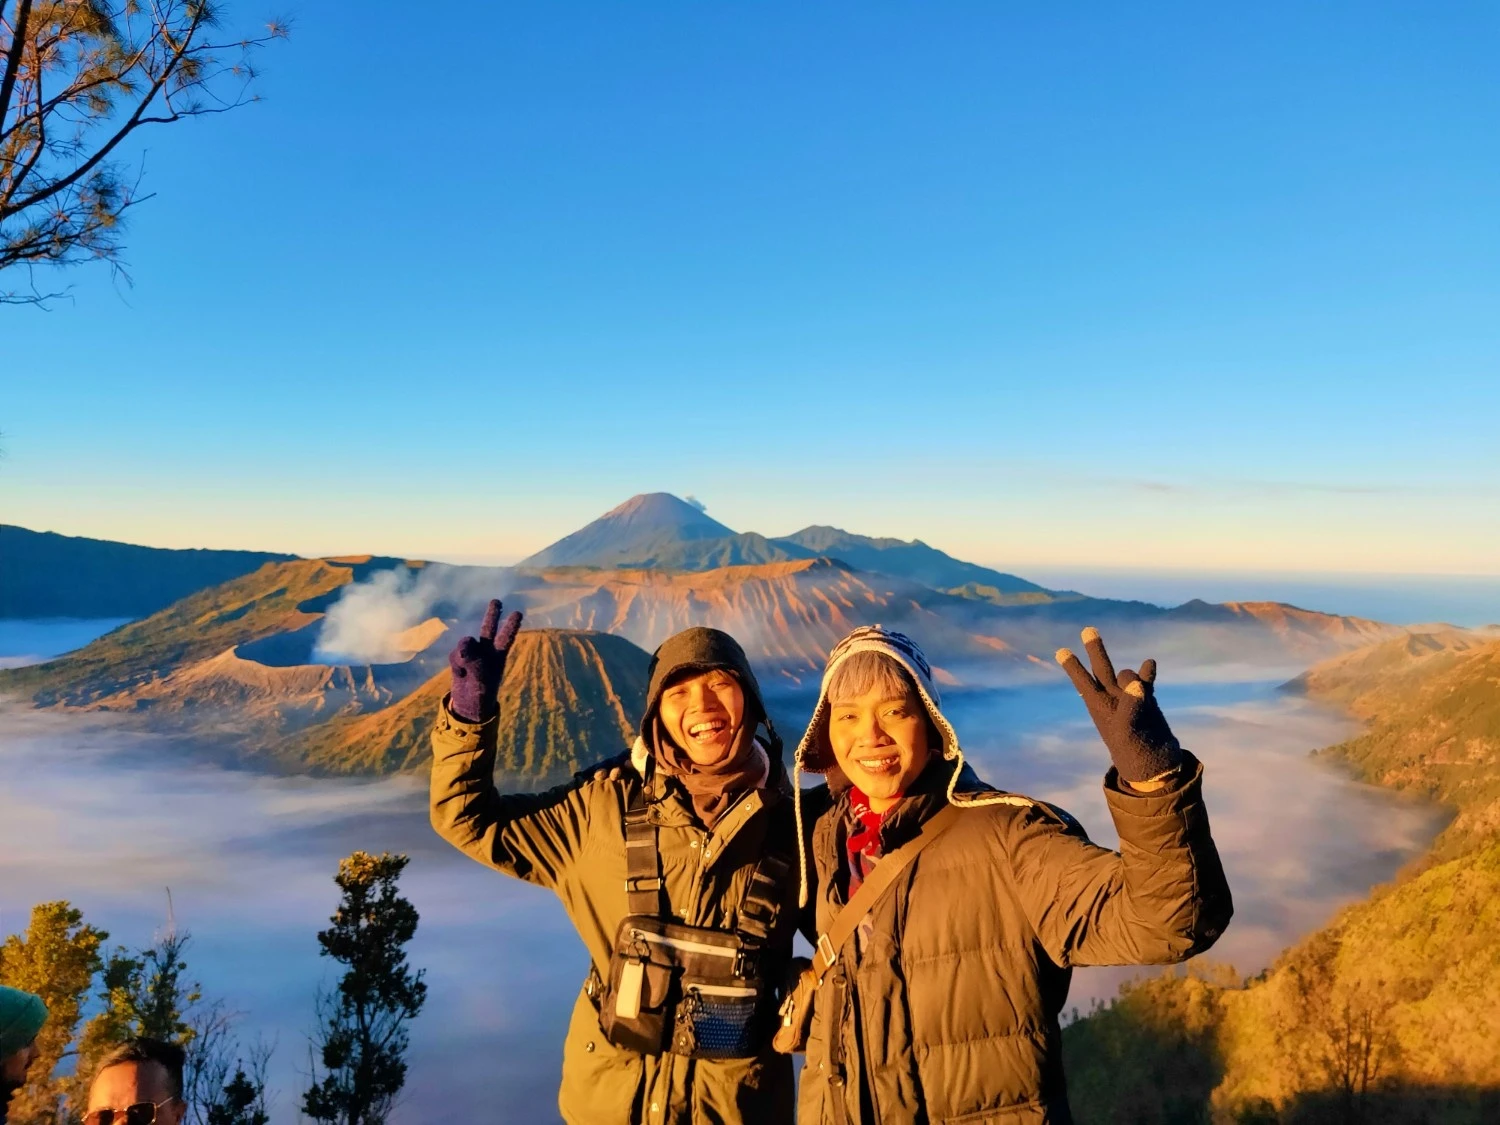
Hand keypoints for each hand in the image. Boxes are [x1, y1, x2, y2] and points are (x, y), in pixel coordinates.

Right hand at [447, 599, 522, 722]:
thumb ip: (474, 661)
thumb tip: (464, 643)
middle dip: (492, 615)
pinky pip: (454, 654)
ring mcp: (472, 654)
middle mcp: (486, 652)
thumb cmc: (481, 695)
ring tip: (465, 669)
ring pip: (466, 643)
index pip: (506, 638)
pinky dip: (455, 663)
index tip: (518, 612)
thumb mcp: (481, 681)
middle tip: (497, 601)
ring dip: (464, 653)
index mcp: (498, 657)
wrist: (467, 706)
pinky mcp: (459, 658)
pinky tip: (460, 673)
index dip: (511, 626)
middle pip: (488, 630)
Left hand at [1055, 627, 1181, 784]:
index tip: (1060, 650)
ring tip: (1138, 693)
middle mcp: (1111, 698)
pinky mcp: (1147, 700)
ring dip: (1132, 677)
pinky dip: (1148, 672)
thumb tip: (1138, 683)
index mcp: (1099, 705)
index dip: (1072, 666)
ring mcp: (1129, 697)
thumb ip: (1131, 705)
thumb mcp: (1127, 730)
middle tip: (1087, 629)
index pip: (1083, 681)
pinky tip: (1150, 663)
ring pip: (1126, 675)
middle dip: (1095, 649)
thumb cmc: (1133, 751)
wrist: (1154, 765)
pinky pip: (1146, 680)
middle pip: (1102, 668)